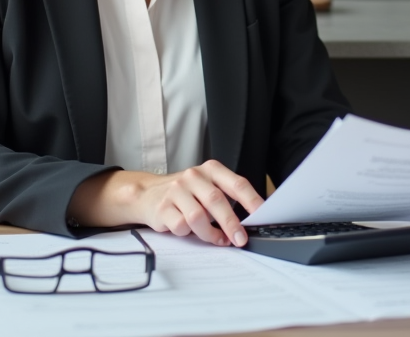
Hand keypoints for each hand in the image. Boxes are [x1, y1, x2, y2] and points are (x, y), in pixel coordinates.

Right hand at [68, 160, 263, 247]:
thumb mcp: (207, 188)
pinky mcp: (162, 206)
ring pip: (198, 217)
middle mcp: (193, 176)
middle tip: (240, 239)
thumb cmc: (186, 194)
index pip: (236, 183)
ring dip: (210, 234)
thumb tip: (250, 221)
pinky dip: (189, 234)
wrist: (147, 194)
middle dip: (231, 223)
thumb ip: (227, 199)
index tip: (262, 216)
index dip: (251, 201)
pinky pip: (181, 226)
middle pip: (216, 200)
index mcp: (211, 170)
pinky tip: (189, 232)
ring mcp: (176, 190)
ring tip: (216, 239)